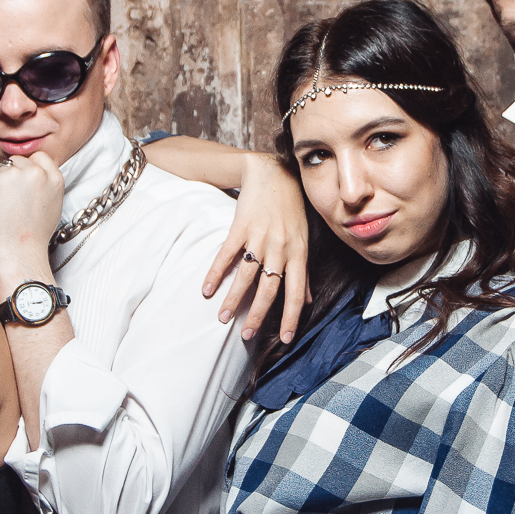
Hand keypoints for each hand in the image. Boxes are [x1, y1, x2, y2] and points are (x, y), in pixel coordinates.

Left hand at [0, 153, 63, 281]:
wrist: (18, 252)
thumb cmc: (34, 236)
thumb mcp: (53, 205)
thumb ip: (46, 184)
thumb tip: (35, 172)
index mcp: (54, 178)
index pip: (39, 157)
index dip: (28, 167)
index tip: (24, 181)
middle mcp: (35, 172)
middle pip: (17, 161)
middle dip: (11, 175)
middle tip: (11, 200)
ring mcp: (13, 175)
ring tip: (3, 208)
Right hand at [202, 152, 308, 342]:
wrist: (272, 173)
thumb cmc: (291, 209)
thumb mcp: (303, 239)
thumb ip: (304, 272)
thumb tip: (308, 300)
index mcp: (298, 254)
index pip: (296, 293)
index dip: (290, 317)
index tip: (284, 340)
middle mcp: (280, 248)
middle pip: (269, 289)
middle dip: (257, 315)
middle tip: (246, 335)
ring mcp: (260, 237)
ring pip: (246, 275)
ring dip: (234, 298)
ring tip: (223, 317)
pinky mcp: (240, 226)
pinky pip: (227, 254)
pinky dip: (215, 272)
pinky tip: (206, 289)